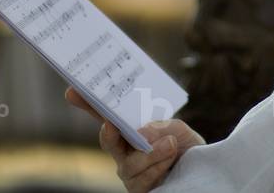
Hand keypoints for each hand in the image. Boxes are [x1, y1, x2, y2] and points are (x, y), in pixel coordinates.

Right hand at [65, 86, 204, 192]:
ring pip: (129, 163)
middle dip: (108, 133)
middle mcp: (123, 151)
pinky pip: (141, 179)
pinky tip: (170, 159)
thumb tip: (140, 133)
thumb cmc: (183, 144)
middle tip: (111, 124)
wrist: (200, 167)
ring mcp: (129, 171)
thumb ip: (159, 126)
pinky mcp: (138, 188)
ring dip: (150, 153)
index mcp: (128, 129)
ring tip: (169, 143)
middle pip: (107, 141)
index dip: (88, 103)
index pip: (104, 115)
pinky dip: (157, 166)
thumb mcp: (176, 127)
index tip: (73, 90)